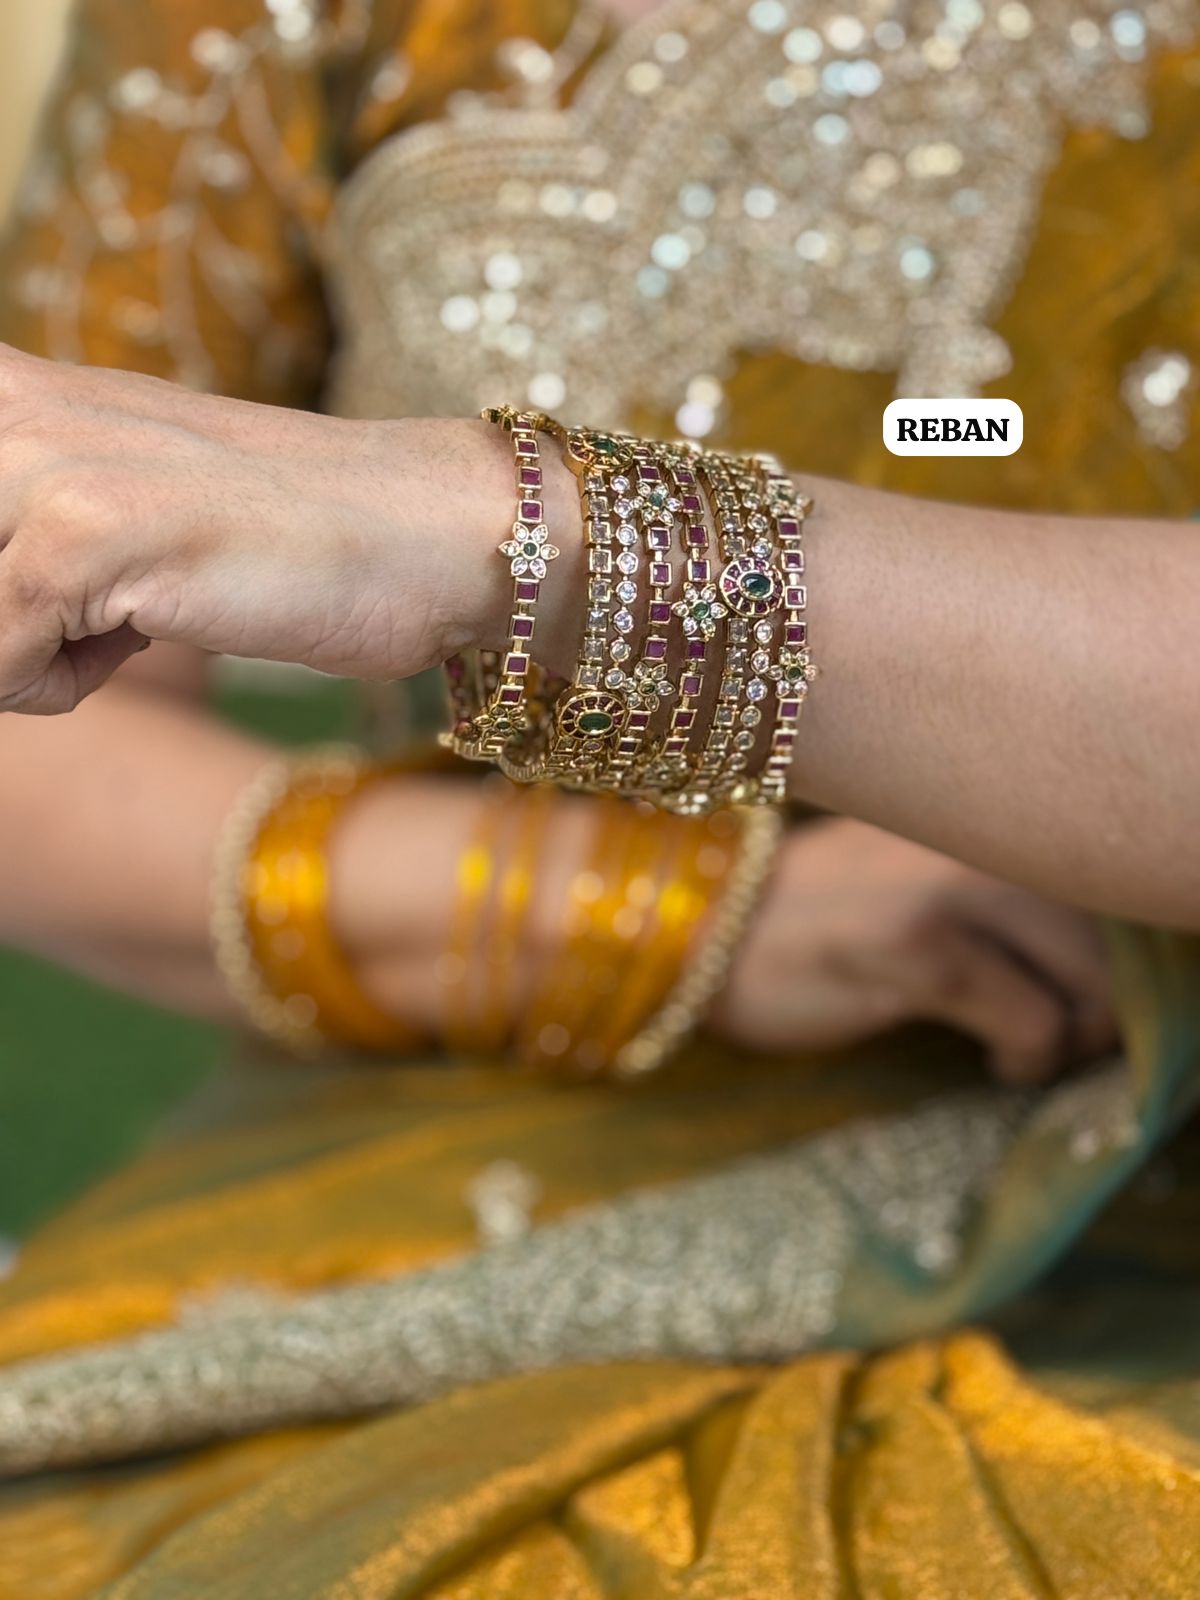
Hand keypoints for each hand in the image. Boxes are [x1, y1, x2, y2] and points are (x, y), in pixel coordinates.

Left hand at [0, 347, 579, 712]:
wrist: (430, 532)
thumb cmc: (297, 536)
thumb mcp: (137, 497)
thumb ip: (47, 513)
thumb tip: (4, 604)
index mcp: (26, 393)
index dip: (5, 585)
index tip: (51, 600)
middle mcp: (22, 409)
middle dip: (9, 620)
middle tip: (85, 617)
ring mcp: (52, 465)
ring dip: (21, 657)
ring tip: (122, 624)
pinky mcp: (84, 538)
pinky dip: (57, 688)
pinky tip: (146, 640)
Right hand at [715, 818, 1116, 1082]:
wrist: (706, 931)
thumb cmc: (814, 910)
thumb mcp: (915, 870)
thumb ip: (997, 885)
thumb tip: (1095, 949)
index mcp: (981, 812)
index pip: (1102, 872)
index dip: (1116, 951)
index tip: (1085, 992)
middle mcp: (978, 835)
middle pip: (1115, 932)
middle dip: (1105, 1003)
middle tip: (1068, 1036)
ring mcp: (951, 889)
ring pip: (1093, 981)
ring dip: (1078, 1035)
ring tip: (1034, 1050)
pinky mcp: (921, 953)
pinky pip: (1035, 1023)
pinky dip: (1032, 1059)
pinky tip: (1001, 1064)